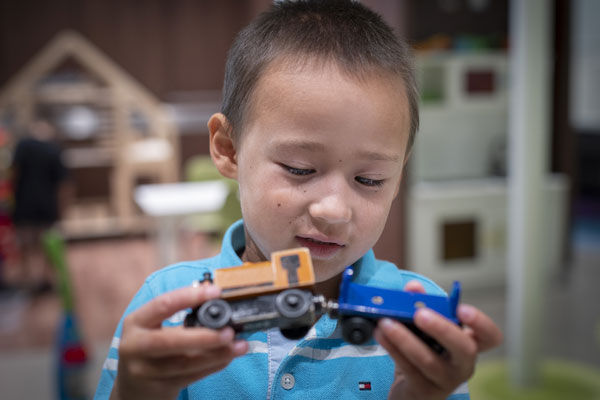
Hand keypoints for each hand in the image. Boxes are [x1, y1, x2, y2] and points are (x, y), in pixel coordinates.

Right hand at [111, 285, 248, 399]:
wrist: (133, 387)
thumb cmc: (151, 348)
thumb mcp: (155, 328)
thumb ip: (182, 316)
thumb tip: (219, 303)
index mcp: (136, 322)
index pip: (162, 305)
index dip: (190, 297)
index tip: (216, 291)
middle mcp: (134, 346)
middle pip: (170, 341)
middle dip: (204, 336)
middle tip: (230, 331)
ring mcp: (144, 371)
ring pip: (184, 363)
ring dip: (215, 354)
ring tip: (238, 346)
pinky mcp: (158, 388)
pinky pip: (190, 377)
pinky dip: (212, 367)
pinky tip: (227, 358)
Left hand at [374, 281, 502, 399]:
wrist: (410, 389)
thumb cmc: (423, 351)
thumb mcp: (424, 327)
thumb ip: (421, 303)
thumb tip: (413, 287)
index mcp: (469, 344)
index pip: (490, 336)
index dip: (481, 323)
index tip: (461, 309)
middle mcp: (463, 365)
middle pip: (464, 349)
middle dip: (442, 329)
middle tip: (420, 314)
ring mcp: (445, 381)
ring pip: (429, 360)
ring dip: (405, 338)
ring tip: (387, 322)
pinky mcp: (424, 391)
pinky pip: (408, 369)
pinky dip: (393, 349)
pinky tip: (381, 334)